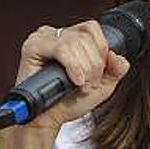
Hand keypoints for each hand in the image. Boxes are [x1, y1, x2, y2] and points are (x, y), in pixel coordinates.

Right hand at [15, 21, 130, 130]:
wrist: (49, 120)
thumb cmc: (70, 102)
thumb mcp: (103, 85)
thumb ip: (117, 69)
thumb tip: (115, 54)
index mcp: (72, 37)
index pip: (92, 29)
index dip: (101, 49)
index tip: (98, 73)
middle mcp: (57, 35)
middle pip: (85, 37)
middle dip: (94, 65)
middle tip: (88, 84)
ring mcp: (43, 39)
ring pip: (75, 42)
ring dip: (84, 68)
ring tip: (80, 86)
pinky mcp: (33, 47)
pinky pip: (61, 48)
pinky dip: (72, 66)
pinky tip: (75, 80)